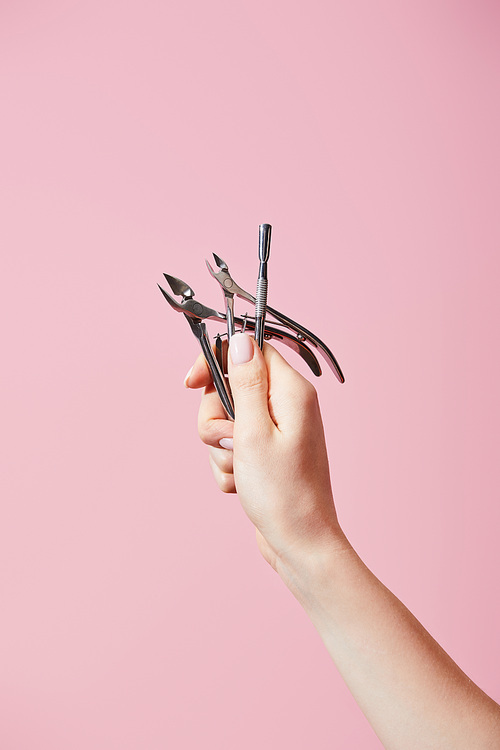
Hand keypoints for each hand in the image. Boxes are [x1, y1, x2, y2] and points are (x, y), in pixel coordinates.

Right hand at [185, 333, 347, 571]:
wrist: (300, 544)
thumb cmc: (282, 493)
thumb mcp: (255, 432)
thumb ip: (245, 382)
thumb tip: (241, 339)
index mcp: (291, 392)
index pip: (249, 351)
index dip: (217, 362)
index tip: (191, 383)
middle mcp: (286, 406)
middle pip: (230, 389)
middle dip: (216, 418)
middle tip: (229, 442)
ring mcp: (277, 432)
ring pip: (226, 421)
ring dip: (220, 448)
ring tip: (238, 470)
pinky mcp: (266, 454)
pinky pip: (231, 447)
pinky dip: (228, 465)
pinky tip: (241, 485)